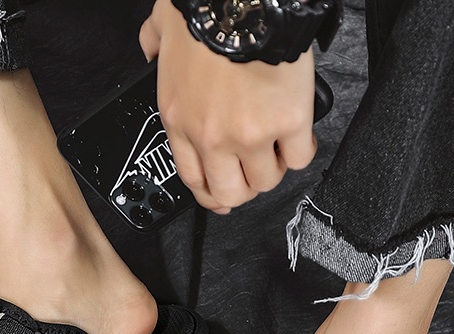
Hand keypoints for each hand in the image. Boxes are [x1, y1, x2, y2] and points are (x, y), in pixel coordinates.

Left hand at [139, 0, 317, 213]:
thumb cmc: (207, 8)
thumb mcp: (163, 28)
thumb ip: (154, 44)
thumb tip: (151, 48)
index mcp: (181, 120)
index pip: (193, 179)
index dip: (211, 194)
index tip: (220, 195)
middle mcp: (212, 137)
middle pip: (230, 192)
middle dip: (244, 187)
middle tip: (254, 171)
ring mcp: (250, 135)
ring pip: (266, 181)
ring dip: (274, 168)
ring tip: (278, 147)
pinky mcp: (287, 123)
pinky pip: (299, 158)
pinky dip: (301, 149)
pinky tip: (300, 135)